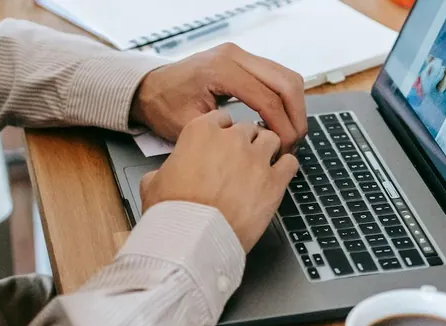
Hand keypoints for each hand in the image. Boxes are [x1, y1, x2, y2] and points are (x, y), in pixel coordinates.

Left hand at [130, 43, 306, 153]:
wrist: (149, 88)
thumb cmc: (164, 107)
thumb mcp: (190, 127)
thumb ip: (225, 135)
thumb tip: (261, 146)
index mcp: (221, 70)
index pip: (268, 99)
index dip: (282, 128)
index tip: (284, 150)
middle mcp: (235, 56)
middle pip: (286, 83)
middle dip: (296, 117)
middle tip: (294, 144)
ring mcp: (241, 55)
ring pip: (287, 77)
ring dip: (295, 107)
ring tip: (290, 135)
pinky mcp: (244, 60)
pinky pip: (277, 77)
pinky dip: (285, 100)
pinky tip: (280, 122)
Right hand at [140, 110, 298, 250]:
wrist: (193, 239)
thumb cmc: (173, 213)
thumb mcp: (153, 183)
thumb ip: (164, 170)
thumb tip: (163, 175)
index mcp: (201, 132)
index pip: (220, 118)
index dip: (222, 132)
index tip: (223, 143)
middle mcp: (232, 140)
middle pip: (247, 128)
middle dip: (245, 142)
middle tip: (241, 159)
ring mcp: (256, 159)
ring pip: (272, 139)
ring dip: (268, 149)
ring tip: (262, 163)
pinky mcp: (274, 182)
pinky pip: (290, 163)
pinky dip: (286, 167)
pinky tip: (279, 175)